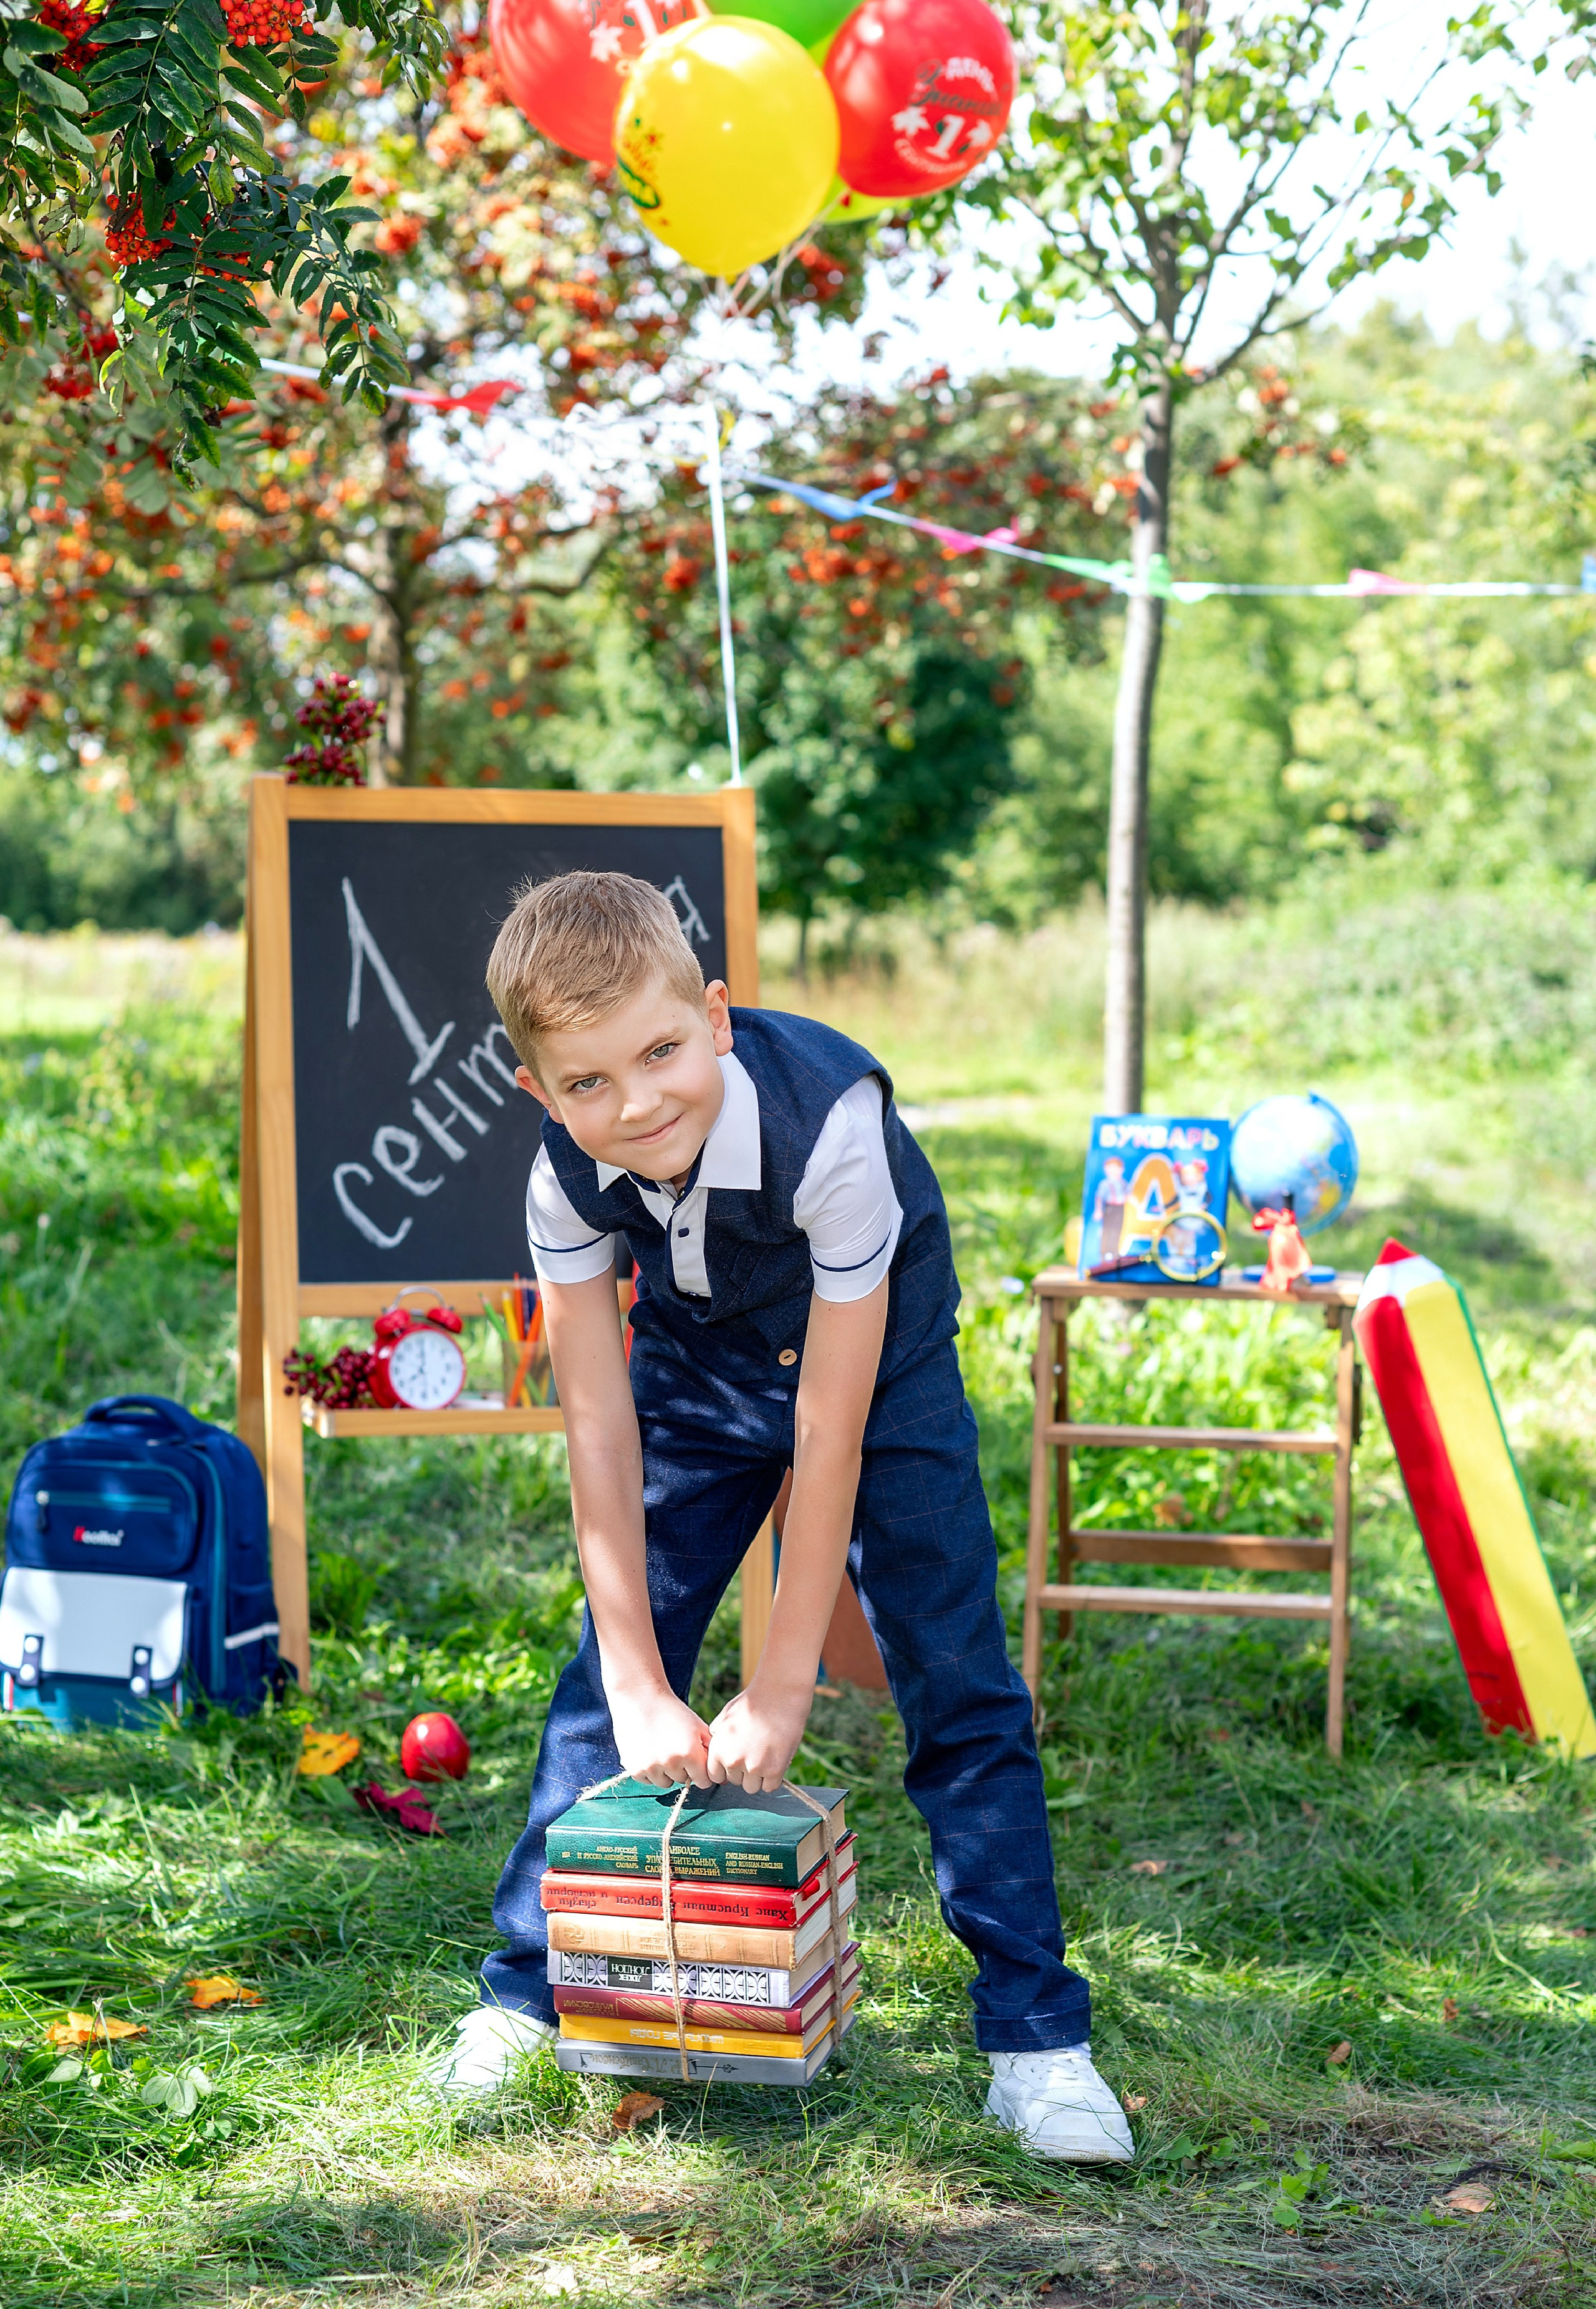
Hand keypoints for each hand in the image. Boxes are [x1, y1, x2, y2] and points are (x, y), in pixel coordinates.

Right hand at [608, 1687, 712, 1789]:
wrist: (640, 1699)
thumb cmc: (672, 1712)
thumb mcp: (698, 1727)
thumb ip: (710, 1751)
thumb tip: (721, 1777)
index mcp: (691, 1753)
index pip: (703, 1781)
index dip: (700, 1771)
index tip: (694, 1760)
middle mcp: (671, 1763)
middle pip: (683, 1781)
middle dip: (682, 1768)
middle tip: (673, 1746)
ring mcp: (651, 1767)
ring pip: (665, 1782)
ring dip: (665, 1771)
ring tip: (660, 1748)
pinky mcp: (634, 1769)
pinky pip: (648, 1780)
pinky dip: (649, 1770)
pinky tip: (648, 1750)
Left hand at [706, 1676, 813, 1794]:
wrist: (778, 1695)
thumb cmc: (752, 1703)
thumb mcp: (724, 1717)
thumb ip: (717, 1738)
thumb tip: (715, 1752)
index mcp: (718, 1750)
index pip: (715, 1776)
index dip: (725, 1770)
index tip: (736, 1762)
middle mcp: (733, 1761)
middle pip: (734, 1782)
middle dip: (742, 1771)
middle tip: (754, 1753)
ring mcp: (754, 1767)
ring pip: (751, 1787)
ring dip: (757, 1777)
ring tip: (765, 1757)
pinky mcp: (774, 1770)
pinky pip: (769, 1787)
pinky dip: (772, 1778)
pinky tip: (775, 1762)